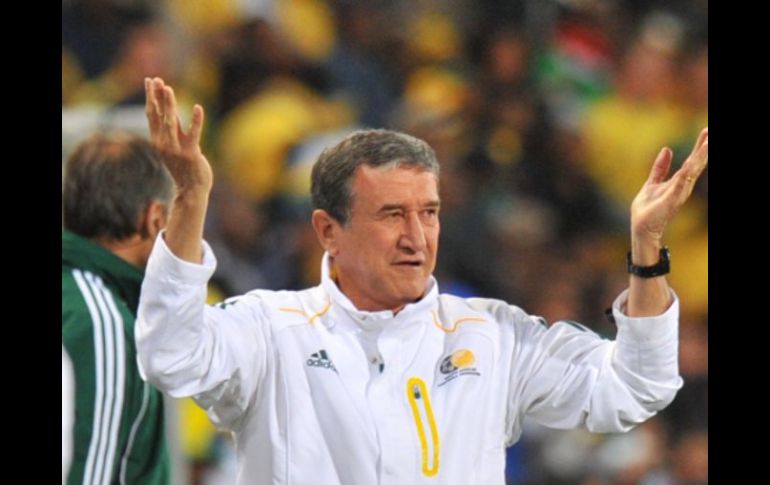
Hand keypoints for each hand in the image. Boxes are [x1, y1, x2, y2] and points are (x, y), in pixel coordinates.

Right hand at [144, 77, 212, 195]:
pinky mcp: (191, 154)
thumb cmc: (183, 167)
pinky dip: (196, 120)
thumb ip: (172, 129)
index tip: (150, 80)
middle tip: (157, 80)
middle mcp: (164, 143)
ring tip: (169, 89)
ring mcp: (177, 149)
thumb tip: (168, 109)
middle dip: (157, 97)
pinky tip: (198, 107)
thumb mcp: (172, 146)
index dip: (151, 97)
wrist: (190, 190)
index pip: (152, 114)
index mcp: (158, 140)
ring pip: (172, 122)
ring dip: (170, 105)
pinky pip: (194, 134)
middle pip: (159, 115)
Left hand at [630, 127, 707, 244]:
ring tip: (706, 144)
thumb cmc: (648, 208)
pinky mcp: (671, 200)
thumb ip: (660, 168)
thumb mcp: (653, 182)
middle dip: (702, 149)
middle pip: (694, 164)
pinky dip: (685, 176)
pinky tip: (690, 166)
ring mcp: (678, 193)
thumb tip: (666, 149)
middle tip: (708, 132)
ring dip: (698, 159)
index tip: (706, 131)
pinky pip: (679, 186)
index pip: (691, 161)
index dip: (698, 147)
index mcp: (678, 181)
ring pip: (690, 172)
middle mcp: (682, 186)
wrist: (641, 227)